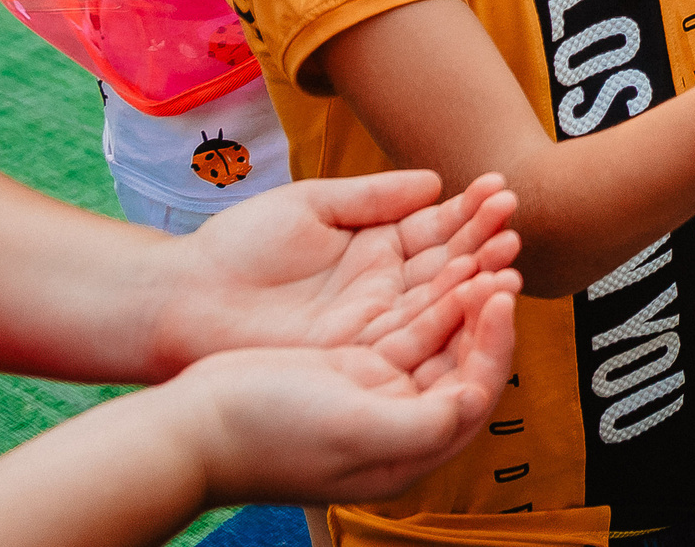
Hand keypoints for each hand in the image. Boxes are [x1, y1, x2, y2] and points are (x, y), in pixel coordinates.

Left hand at [151, 172, 520, 376]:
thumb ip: (373, 196)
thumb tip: (436, 182)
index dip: (469, 209)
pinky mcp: (361, 354)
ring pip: (440, 297)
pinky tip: (478, 289)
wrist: (183, 301)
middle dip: (484, 239)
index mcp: (376, 245)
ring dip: (478, 274)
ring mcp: (376, 321)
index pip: (436, 226)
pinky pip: (414, 333)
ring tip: (509, 249)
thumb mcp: (312, 205)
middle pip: (448, 261)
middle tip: (514, 218)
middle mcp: (385, 286)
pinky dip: (448, 312)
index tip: (499, 189)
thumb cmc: (239, 247)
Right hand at [173, 267, 518, 505]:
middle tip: (504, 254)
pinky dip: (433, 291)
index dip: (495, 340)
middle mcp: (402, 422)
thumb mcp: (352, 430)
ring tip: (490, 244)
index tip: (501, 290)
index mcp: (409, 451)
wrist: (190, 427)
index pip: (476, 390)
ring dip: (467, 290)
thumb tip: (474, 400)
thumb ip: (421, 424)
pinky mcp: (354, 363)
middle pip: (465, 358)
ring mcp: (378, 391)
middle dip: (488, 306)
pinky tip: (450, 258)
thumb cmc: (263, 433)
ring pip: (442, 333)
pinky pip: (410, 322)